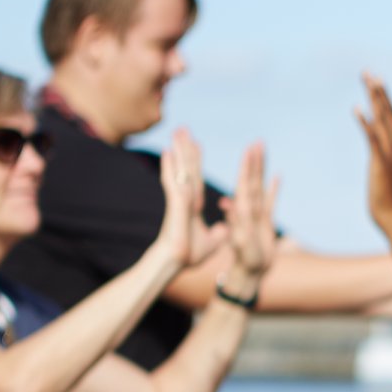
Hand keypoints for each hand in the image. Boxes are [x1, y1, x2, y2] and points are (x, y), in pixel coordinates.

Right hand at [156, 129, 228, 268]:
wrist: (176, 263)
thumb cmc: (189, 255)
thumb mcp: (211, 242)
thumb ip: (218, 234)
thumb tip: (224, 229)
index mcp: (194, 205)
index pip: (197, 178)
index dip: (196, 161)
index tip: (196, 144)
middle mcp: (186, 198)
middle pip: (187, 168)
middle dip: (185, 148)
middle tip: (183, 128)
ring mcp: (180, 199)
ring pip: (180, 170)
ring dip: (178, 150)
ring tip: (177, 131)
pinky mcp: (176, 205)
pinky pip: (172, 182)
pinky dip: (170, 167)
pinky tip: (167, 152)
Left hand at [217, 142, 279, 281]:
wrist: (249, 273)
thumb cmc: (245, 260)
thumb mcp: (239, 241)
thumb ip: (236, 221)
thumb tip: (228, 202)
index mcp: (242, 211)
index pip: (244, 184)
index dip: (247, 166)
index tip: (249, 150)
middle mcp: (248, 209)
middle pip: (252, 180)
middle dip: (254, 161)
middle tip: (257, 142)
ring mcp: (256, 215)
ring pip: (260, 187)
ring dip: (261, 169)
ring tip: (263, 151)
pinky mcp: (265, 223)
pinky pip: (270, 202)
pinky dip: (273, 189)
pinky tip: (276, 177)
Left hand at [356, 73, 391, 233]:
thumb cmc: (389, 202)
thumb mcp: (386, 175)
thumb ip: (383, 160)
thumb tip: (379, 155)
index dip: (385, 99)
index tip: (376, 83)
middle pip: (389, 113)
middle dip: (379, 92)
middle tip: (369, 73)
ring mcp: (391, 155)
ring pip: (384, 120)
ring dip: (375, 99)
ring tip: (367, 81)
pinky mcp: (381, 163)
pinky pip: (373, 138)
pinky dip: (366, 122)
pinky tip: (357, 109)